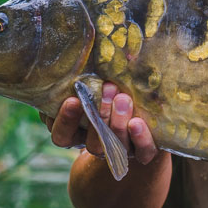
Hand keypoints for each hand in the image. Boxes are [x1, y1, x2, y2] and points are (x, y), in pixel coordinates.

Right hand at [40, 82, 160, 164]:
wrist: (144, 110)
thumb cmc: (109, 88)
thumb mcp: (92, 82)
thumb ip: (82, 77)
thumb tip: (71, 54)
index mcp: (77, 133)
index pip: (62, 136)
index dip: (66, 120)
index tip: (73, 99)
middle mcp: (98, 145)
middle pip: (91, 143)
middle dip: (98, 115)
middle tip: (107, 88)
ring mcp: (121, 150)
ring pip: (115, 147)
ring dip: (117, 123)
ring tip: (123, 98)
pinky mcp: (144, 151)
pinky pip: (143, 153)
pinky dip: (141, 140)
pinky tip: (137, 123)